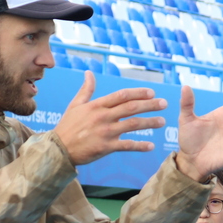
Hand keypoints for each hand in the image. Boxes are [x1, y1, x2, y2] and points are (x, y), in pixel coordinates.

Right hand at [53, 72, 167, 164]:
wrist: (58, 149)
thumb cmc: (67, 127)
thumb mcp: (75, 105)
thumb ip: (86, 90)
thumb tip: (89, 73)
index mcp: (97, 105)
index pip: (122, 95)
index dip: (139, 93)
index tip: (152, 92)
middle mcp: (103, 116)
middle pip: (131, 107)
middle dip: (150, 105)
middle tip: (164, 104)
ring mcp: (105, 132)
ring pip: (132, 124)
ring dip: (149, 123)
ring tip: (162, 122)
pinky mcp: (105, 147)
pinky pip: (127, 145)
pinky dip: (140, 146)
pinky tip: (151, 146)